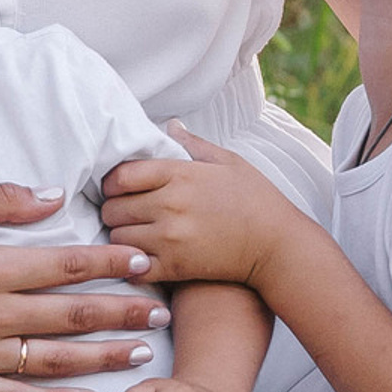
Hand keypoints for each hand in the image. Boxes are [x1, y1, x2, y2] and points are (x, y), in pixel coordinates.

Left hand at [99, 128, 293, 288]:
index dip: (112, 183)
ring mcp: (171, 238)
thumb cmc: (256, 200)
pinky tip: (142, 258)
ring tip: (135, 235)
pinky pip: (133, 267)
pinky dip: (131, 264)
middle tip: (126, 214)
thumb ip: (194, 144)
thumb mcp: (230, 162)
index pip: (120, 176)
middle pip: (113, 208)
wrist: (279, 246)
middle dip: (115, 210)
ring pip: (118, 237)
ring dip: (121, 237)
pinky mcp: (176, 267)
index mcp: (180, 174)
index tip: (119, 189)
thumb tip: (169, 125)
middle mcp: (171, 204)